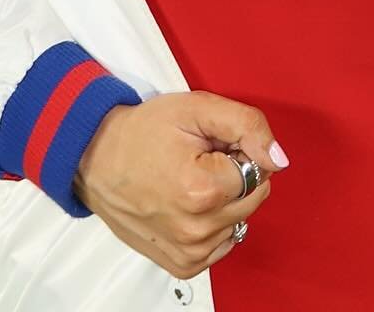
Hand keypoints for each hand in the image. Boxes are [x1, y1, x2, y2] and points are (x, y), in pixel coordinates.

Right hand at [72, 91, 285, 279]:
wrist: (95, 160)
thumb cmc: (141, 133)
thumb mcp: (196, 108)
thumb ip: (246, 125)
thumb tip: (278, 158)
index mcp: (203, 190)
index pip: (258, 169)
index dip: (238, 149)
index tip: (210, 144)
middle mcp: (197, 230)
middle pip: (253, 197)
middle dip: (234, 173)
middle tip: (199, 159)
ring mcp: (189, 252)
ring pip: (239, 220)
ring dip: (223, 199)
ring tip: (189, 179)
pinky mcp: (182, 265)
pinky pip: (222, 243)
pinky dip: (213, 222)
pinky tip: (189, 203)